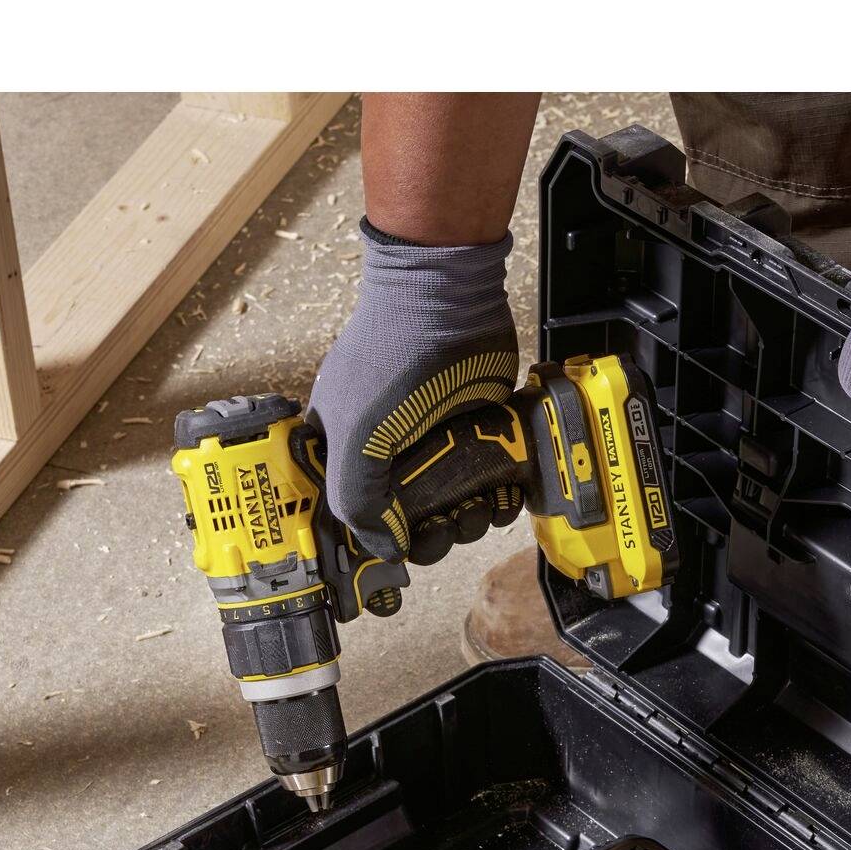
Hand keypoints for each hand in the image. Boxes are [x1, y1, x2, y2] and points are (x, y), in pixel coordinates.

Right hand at [307, 220, 520, 565]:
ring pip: (455, 507)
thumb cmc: (390, 359)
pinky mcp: (478, 435)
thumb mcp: (358, 437)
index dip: (381, 541)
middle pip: (413, 522)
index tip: (403, 549)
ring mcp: (436, 445)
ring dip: (471, 520)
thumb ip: (358, 501)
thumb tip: (384, 548)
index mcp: (346, 454)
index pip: (358, 518)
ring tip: (479, 507)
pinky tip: (505, 495)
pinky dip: (500, 498)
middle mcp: (389, 454)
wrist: (447, 301)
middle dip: (436, 534)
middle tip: (449, 524)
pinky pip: (490, 484)